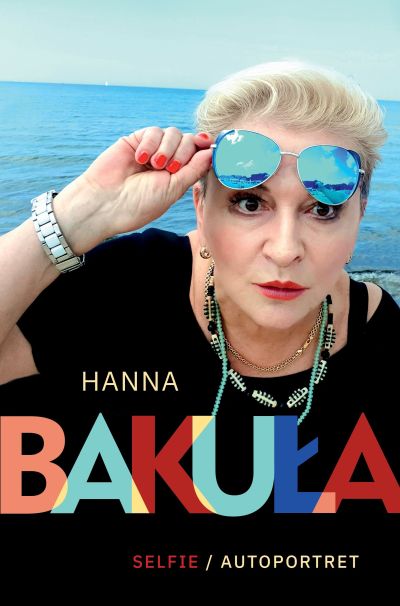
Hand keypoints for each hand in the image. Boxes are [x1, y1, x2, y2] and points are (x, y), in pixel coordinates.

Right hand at [54, 127, 212, 252]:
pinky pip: (154, 131)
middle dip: (184, 153)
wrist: (106, 202)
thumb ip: (193, 170)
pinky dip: (151, 143)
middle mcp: (167, 162)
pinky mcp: (137, 141)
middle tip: (170, 168)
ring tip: (154, 165)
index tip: (209, 145)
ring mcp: (152, 150)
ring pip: (173, 134)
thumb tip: (212, 151)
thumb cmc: (139, 204)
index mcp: (178, 177)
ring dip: (168, 148)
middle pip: (189, 141)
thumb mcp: (172, 189)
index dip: (205, 148)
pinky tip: (141, 158)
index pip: (198, 155)